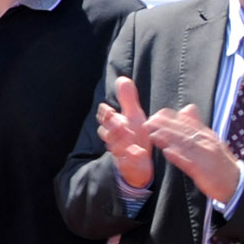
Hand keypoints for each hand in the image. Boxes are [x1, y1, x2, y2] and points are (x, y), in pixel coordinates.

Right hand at [95, 75, 153, 191]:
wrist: (138, 164)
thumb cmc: (134, 137)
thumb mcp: (133, 116)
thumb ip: (127, 99)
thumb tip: (122, 78)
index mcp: (115, 126)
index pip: (105, 119)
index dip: (106, 114)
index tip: (109, 109)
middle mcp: (115, 139)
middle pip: (108, 132)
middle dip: (112, 126)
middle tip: (120, 121)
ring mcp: (121, 153)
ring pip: (116, 147)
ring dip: (120, 140)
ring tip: (128, 133)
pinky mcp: (130, 165)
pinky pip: (129, 162)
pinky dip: (133, 157)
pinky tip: (138, 152)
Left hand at [145, 103, 242, 205]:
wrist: (236, 183)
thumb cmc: (220, 162)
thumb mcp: (211, 140)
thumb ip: (198, 125)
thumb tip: (188, 108)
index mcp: (207, 136)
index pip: (188, 124)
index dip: (171, 119)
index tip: (156, 115)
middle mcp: (207, 143)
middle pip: (184, 132)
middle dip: (165, 127)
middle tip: (148, 123)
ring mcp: (206, 156)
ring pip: (185, 145)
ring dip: (168, 139)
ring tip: (152, 135)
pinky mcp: (204, 171)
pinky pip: (190, 162)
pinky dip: (178, 157)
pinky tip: (167, 152)